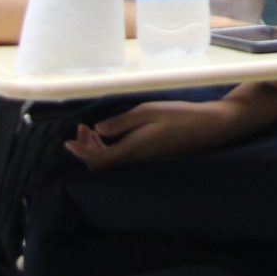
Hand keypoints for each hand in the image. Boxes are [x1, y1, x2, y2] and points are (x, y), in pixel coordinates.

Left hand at [66, 98, 246, 168]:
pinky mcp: (151, 156)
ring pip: (112, 161)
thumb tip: (99, 129)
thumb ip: (122, 122)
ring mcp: (144, 159)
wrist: (209, 127)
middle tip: (81, 129)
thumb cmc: (180, 115)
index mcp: (133, 148)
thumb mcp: (148, 111)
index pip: (98, 159)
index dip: (80, 153)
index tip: (67, 142)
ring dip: (97, 148)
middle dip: (86, 149)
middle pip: (102, 164)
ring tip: (92, 129)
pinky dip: (110, 148)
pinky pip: (123, 157)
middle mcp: (137, 159)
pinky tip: (111, 134)